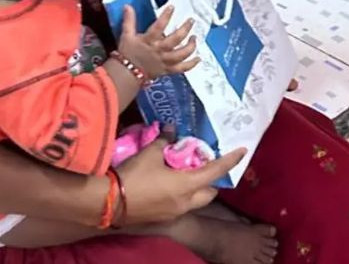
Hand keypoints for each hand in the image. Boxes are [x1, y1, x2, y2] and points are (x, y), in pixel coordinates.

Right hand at [116, 130, 246, 225]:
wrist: (107, 202)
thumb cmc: (133, 176)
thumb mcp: (150, 153)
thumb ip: (164, 141)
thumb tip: (171, 130)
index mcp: (187, 185)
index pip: (216, 171)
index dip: (230, 160)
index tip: (242, 151)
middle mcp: (185, 202)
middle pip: (209, 193)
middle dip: (211, 181)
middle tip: (206, 165)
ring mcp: (173, 213)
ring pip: (195, 201)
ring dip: (196, 189)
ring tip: (188, 174)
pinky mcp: (161, 217)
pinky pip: (180, 206)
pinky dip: (182, 195)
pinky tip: (170, 185)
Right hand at [117, 4, 198, 79]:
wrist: (127, 74)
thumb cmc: (127, 54)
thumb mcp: (127, 35)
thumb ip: (129, 20)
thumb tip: (128, 6)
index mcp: (149, 41)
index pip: (159, 26)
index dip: (166, 16)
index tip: (172, 7)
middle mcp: (159, 50)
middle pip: (175, 39)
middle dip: (185, 29)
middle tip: (191, 21)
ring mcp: (165, 61)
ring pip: (181, 54)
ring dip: (190, 46)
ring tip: (194, 38)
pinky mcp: (168, 69)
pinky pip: (182, 68)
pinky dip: (191, 64)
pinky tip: (198, 58)